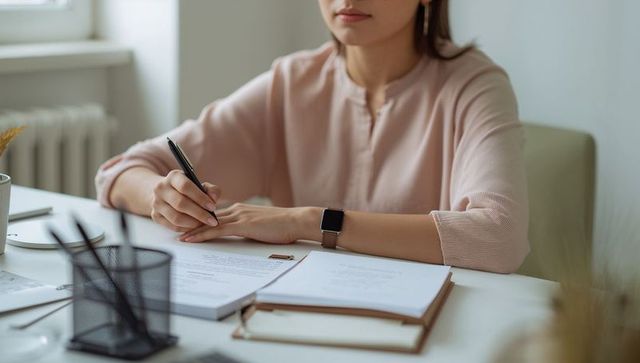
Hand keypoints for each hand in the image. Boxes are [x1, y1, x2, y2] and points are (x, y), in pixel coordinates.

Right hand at [151, 170, 220, 231]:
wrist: (165, 192)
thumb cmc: (187, 189)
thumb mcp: (199, 184)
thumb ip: (211, 189)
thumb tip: (214, 199)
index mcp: (173, 177)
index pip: (185, 186)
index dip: (200, 198)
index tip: (212, 207)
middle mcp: (161, 189)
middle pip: (181, 204)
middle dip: (199, 214)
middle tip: (212, 220)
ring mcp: (156, 203)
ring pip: (176, 217)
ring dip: (193, 223)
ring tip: (204, 224)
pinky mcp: (156, 216)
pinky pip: (172, 226)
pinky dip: (186, 228)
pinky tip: (195, 227)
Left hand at [179, 203, 308, 243]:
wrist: (296, 221)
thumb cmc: (284, 225)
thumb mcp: (262, 224)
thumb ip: (249, 227)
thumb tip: (240, 235)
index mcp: (241, 210)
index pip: (215, 214)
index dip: (200, 220)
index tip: (187, 225)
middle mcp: (237, 210)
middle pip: (208, 217)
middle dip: (191, 223)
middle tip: (175, 230)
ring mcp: (239, 216)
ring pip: (209, 223)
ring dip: (192, 230)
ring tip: (178, 237)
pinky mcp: (242, 225)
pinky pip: (217, 230)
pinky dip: (202, 234)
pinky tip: (191, 239)